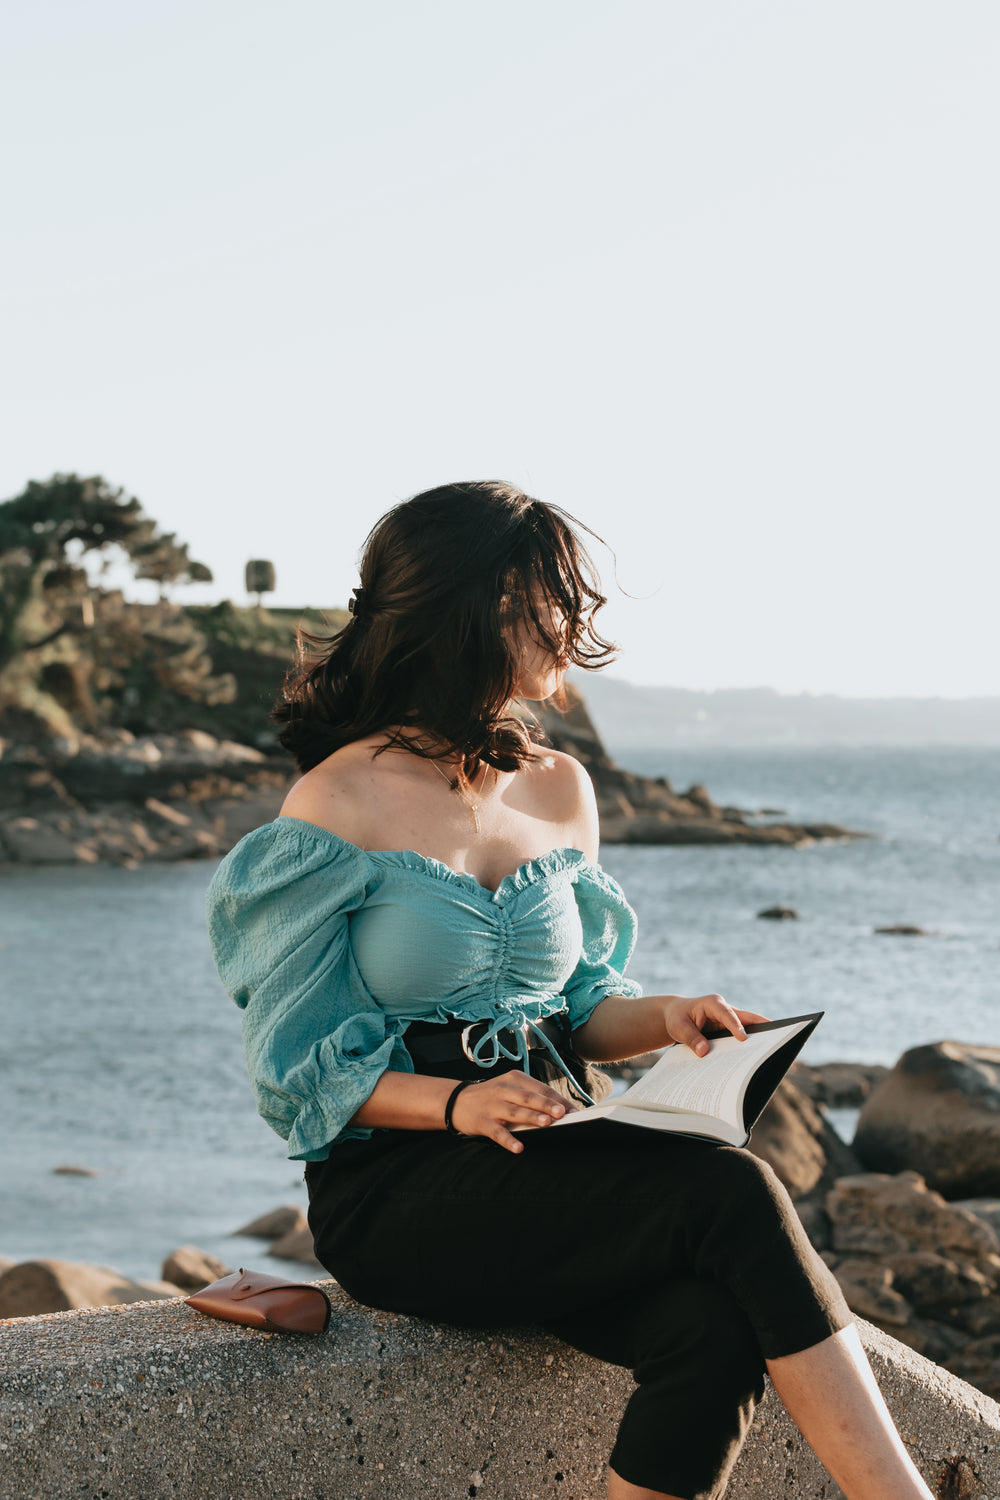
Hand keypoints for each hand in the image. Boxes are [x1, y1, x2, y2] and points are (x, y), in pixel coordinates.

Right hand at [450, 1072, 578, 1153]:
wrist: (456, 1101)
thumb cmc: (491, 1096)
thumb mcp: (509, 1088)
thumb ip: (530, 1096)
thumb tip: (559, 1109)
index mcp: (514, 1079)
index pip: (540, 1088)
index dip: (557, 1100)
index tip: (574, 1111)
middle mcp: (504, 1091)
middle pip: (528, 1098)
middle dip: (546, 1105)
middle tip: (562, 1113)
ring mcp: (492, 1106)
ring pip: (515, 1112)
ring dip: (531, 1117)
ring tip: (547, 1123)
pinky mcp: (483, 1122)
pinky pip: (497, 1132)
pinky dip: (508, 1140)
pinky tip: (518, 1147)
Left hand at [661, 994, 769, 1057]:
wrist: (676, 1015)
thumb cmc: (677, 1018)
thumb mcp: (678, 1028)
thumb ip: (691, 1038)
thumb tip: (705, 1052)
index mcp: (713, 1003)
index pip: (727, 1014)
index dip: (736, 1025)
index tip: (743, 1038)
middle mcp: (725, 1009)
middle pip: (747, 1018)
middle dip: (762, 1027)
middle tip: (776, 1038)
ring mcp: (730, 1019)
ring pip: (748, 1027)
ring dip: (758, 1038)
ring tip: (769, 1053)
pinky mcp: (730, 1029)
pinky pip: (742, 1036)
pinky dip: (748, 1045)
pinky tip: (752, 1059)